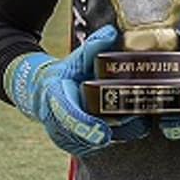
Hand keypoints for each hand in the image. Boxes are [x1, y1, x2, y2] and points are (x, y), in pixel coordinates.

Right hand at [4, 25, 149, 156]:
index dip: (85, 124)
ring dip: (117, 132)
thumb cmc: (64, 75)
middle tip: (133, 117)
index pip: (67, 114)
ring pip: (95, 142)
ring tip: (135, 116)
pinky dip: (116, 136)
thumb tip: (111, 33)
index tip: (103, 132)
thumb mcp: (75, 58)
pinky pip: (98, 146)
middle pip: (86, 133)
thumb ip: (93, 47)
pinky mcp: (76, 146)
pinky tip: (131, 123)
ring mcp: (65, 137)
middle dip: (111, 127)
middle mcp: (56, 122)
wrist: (43, 93)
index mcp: (54, 96)